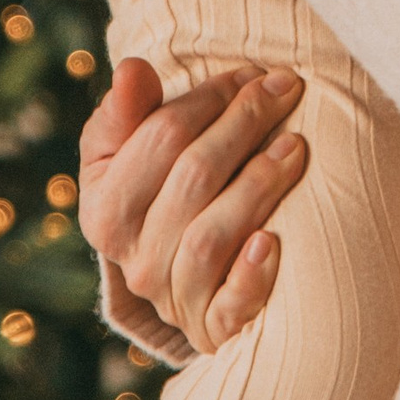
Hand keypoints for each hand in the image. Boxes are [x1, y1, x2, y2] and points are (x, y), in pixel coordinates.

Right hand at [78, 54, 301, 358]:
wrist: (184, 283)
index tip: (252, 74)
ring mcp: (172, 299)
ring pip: (209, 236)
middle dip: (243, 125)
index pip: (158, 138)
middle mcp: (132, 260)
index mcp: (103, 211)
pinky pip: (229, 307)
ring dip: (257, 185)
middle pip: (191, 178)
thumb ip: (129, 112)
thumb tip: (132, 69)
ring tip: (296, 146)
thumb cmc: (161, 195)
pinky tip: (274, 242)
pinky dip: (251, 276)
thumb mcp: (130, 155)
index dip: (208, 99)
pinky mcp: (213, 330)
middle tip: (287, 90)